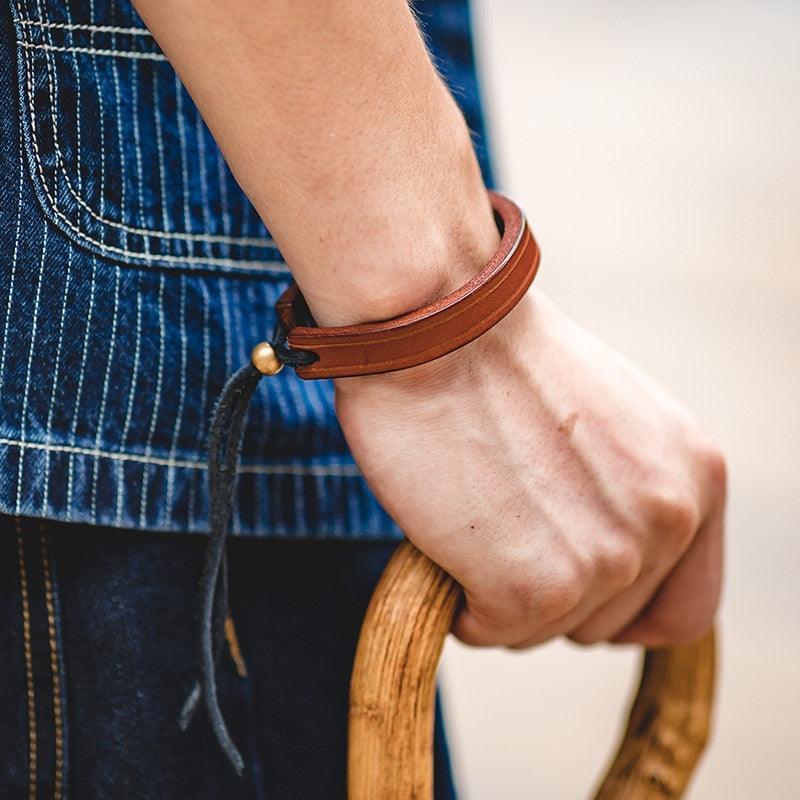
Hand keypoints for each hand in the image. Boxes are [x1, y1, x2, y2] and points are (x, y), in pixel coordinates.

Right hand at [334, 287, 725, 647]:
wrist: (438, 325)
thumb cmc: (497, 356)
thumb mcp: (610, 418)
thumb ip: (626, 489)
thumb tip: (591, 547)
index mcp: (695, 477)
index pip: (685, 608)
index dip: (624, 610)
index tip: (574, 590)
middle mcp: (669, 523)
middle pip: (606, 624)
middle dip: (548, 590)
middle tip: (498, 527)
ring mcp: (606, 561)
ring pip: (542, 631)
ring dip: (497, 592)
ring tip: (468, 515)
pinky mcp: (534, 588)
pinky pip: (489, 631)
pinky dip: (457, 600)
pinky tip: (443, 533)